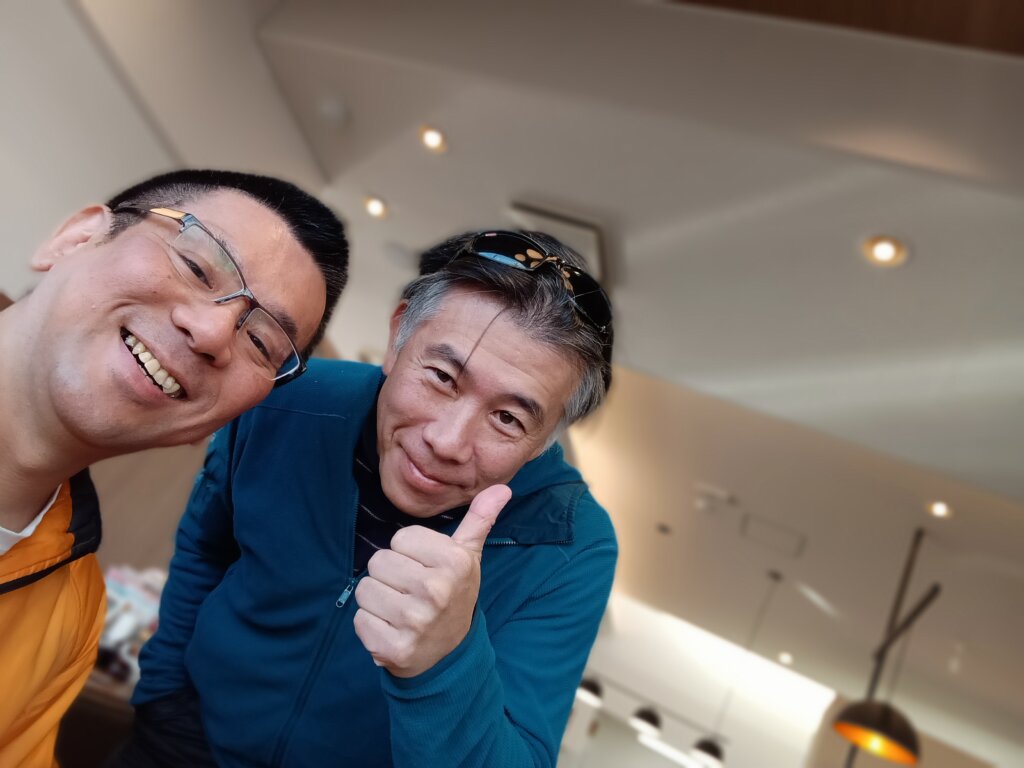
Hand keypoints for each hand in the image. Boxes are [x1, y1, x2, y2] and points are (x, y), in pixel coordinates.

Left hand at [353, 484, 511, 677]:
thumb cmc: (453, 596)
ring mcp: (415, 622)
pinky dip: (371, 626)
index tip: (424, 569)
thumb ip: (479, 521)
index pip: (400, 538)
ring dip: (377, 600)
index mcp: (454, 562)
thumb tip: (502, 488)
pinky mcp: (394, 648)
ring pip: (365, 589)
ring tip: (400, 610)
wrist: (450, 656)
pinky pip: (360, 620)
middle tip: (411, 592)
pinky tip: (392, 630)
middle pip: (378, 561)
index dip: (408, 553)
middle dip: (390, 575)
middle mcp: (436, 591)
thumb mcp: (468, 558)